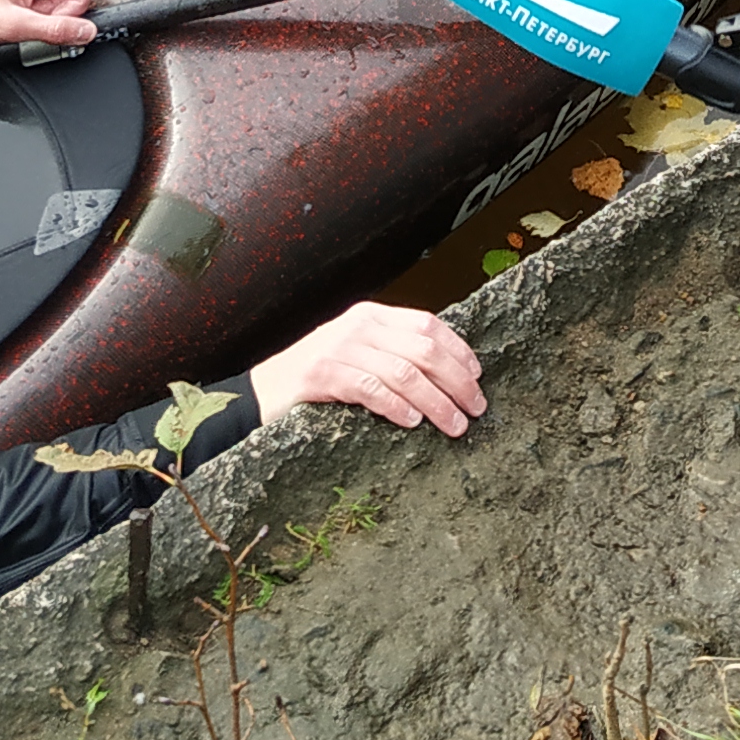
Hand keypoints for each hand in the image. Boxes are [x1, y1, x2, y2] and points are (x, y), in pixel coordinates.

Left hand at [0, 0, 101, 46]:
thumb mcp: (15, 24)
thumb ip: (55, 30)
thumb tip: (86, 32)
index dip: (77, 6)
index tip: (57, 22)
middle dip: (61, 13)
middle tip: (35, 24)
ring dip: (47, 14)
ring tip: (21, 19)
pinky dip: (38, 13)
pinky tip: (18, 16)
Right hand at [251, 301, 486, 435]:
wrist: (262, 392)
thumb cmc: (317, 376)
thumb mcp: (357, 352)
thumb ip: (392, 351)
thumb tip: (446, 373)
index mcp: (371, 316)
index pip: (427, 324)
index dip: (458, 350)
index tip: (478, 376)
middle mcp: (358, 326)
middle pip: (422, 349)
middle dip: (456, 380)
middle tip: (476, 407)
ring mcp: (338, 348)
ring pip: (403, 372)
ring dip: (436, 401)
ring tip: (454, 423)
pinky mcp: (321, 375)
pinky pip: (370, 388)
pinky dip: (396, 406)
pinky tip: (412, 422)